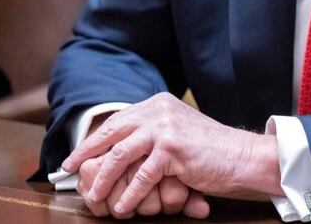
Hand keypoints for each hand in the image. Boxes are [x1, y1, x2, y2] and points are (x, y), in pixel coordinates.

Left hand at [62, 93, 279, 214]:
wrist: (241, 155)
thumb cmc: (210, 150)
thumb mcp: (178, 131)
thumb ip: (152, 132)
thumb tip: (117, 149)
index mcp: (158, 104)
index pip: (117, 121)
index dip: (94, 139)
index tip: (76, 156)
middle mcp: (159, 111)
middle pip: (112, 133)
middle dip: (86, 154)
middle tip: (69, 170)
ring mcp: (165, 128)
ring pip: (120, 155)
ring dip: (103, 179)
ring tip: (94, 195)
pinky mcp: (172, 149)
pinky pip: (141, 176)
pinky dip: (129, 194)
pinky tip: (123, 206)